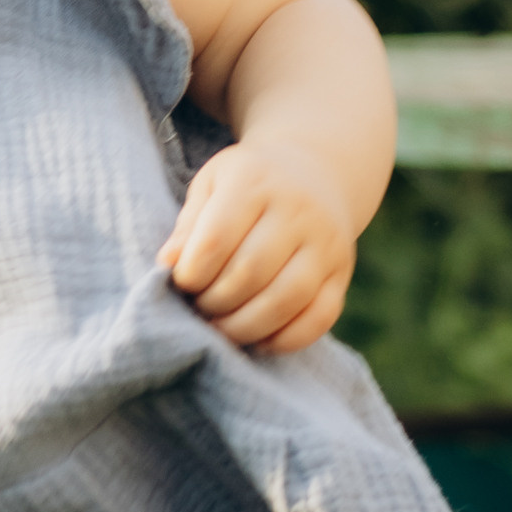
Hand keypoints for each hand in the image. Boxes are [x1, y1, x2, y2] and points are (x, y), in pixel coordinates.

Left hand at [159, 137, 355, 353]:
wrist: (316, 172)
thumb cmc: (248, 184)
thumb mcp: (212, 185)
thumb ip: (190, 225)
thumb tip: (169, 264)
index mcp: (255, 182)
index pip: (217, 239)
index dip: (191, 273)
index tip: (181, 282)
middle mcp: (298, 210)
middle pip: (249, 273)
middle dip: (214, 302)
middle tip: (198, 307)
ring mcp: (326, 243)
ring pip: (285, 300)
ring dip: (244, 326)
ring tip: (221, 327)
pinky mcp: (341, 273)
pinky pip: (319, 318)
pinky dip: (285, 339)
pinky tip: (259, 339)